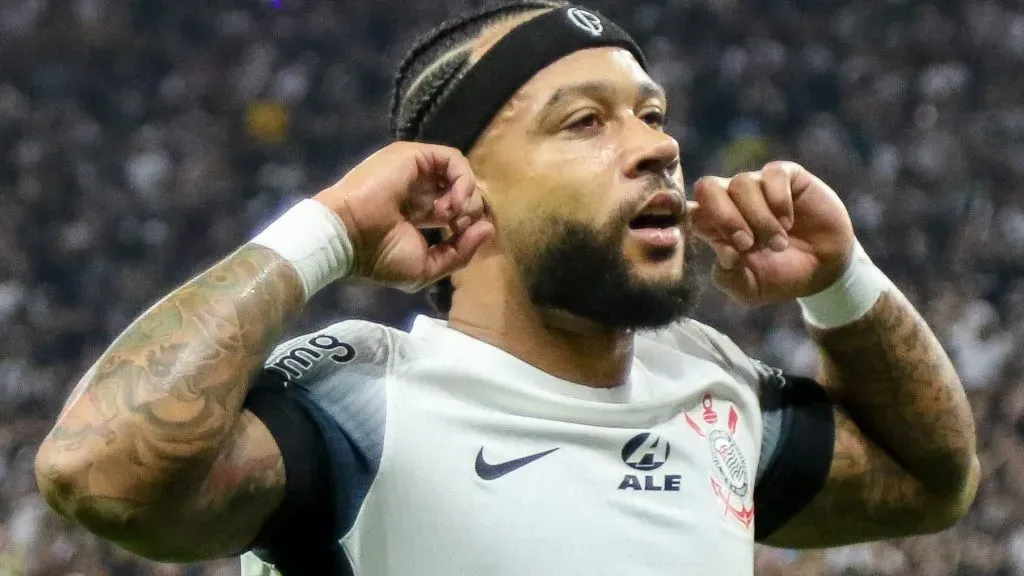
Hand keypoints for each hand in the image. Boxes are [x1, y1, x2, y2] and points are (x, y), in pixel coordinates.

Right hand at [314, 142, 492, 291]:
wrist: (347, 237)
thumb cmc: (380, 257)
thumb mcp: (427, 267)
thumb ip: (460, 252)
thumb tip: (488, 229)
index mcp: (417, 214)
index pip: (456, 211)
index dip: (467, 224)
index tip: (461, 239)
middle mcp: (417, 189)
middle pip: (461, 191)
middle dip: (471, 210)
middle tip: (458, 227)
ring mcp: (415, 171)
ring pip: (460, 173)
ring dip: (467, 196)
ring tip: (453, 216)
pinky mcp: (413, 156)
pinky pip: (454, 160)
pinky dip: (463, 180)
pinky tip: (453, 203)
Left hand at [690, 161, 854, 305]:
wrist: (824, 270)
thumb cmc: (780, 277)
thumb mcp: (750, 290)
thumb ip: (729, 277)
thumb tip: (726, 253)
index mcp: (714, 225)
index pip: (689, 211)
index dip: (700, 227)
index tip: (726, 250)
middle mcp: (732, 201)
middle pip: (707, 187)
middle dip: (725, 217)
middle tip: (748, 244)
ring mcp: (758, 186)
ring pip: (741, 183)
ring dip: (760, 218)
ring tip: (778, 243)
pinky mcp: (787, 176)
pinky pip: (772, 174)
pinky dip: (779, 201)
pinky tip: (788, 222)